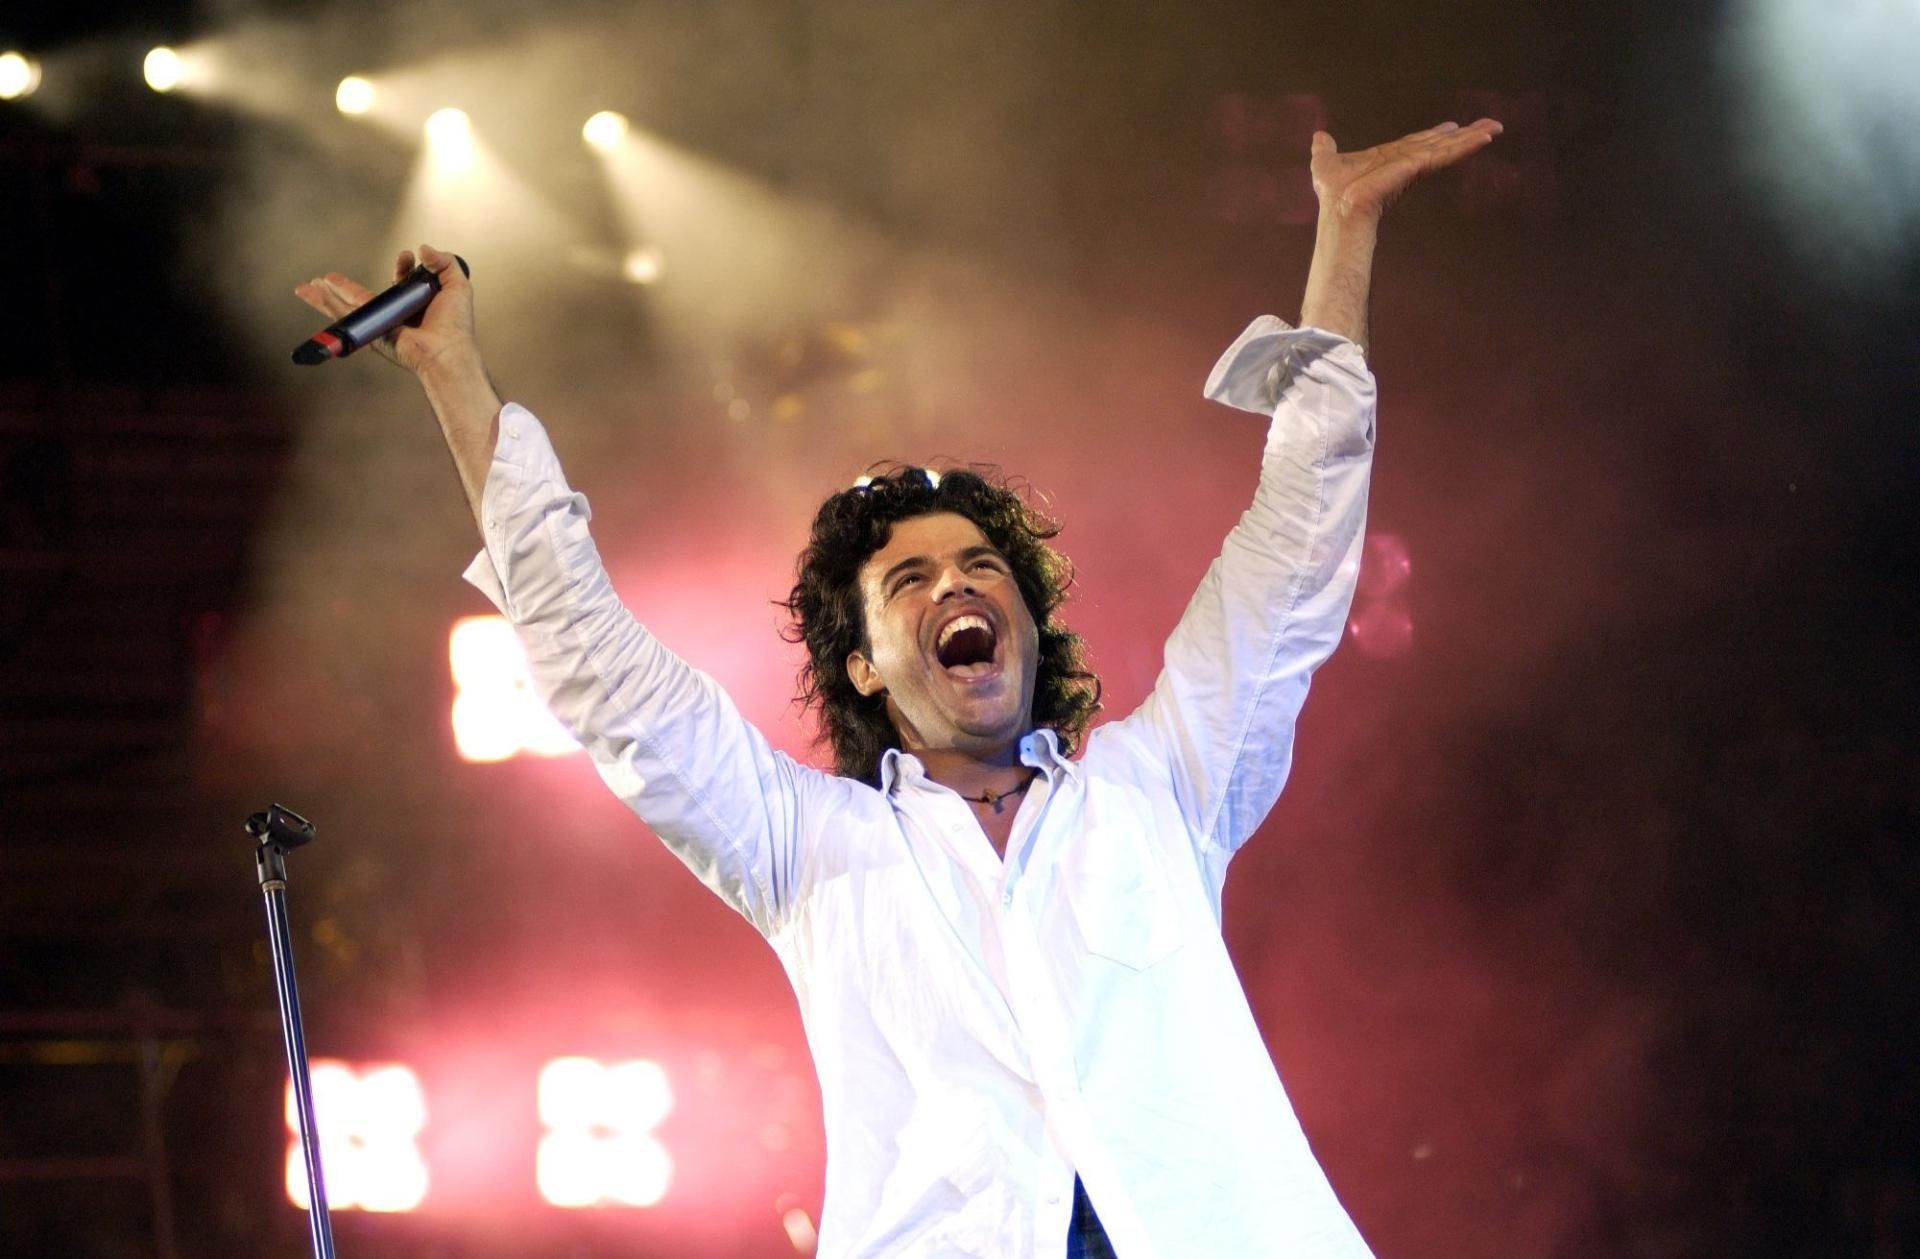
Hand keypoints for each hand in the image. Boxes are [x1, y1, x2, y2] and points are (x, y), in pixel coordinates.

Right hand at [293, 243, 478, 375]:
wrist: (447, 350)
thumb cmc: (456, 325)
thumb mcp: (458, 285)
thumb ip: (444, 262)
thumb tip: (423, 248)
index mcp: (415, 303)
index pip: (401, 280)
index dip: (402, 265)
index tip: (407, 256)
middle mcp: (396, 315)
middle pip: (364, 296)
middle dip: (343, 286)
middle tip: (327, 277)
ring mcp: (382, 324)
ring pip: (348, 306)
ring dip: (326, 295)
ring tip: (308, 285)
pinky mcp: (371, 331)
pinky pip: (347, 315)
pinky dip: (328, 304)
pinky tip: (313, 294)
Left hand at [1311, 118, 1502, 222]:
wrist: (1339, 208)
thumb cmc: (1333, 192)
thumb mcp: (1326, 162)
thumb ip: (1325, 149)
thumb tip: (1319, 137)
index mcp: (1390, 159)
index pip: (1418, 144)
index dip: (1435, 136)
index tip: (1452, 128)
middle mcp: (1405, 162)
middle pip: (1439, 144)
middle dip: (1463, 136)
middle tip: (1488, 126)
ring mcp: (1413, 165)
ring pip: (1447, 147)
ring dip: (1471, 137)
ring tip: (1494, 128)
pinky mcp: (1417, 167)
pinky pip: (1444, 154)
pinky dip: (1464, 145)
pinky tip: (1483, 138)